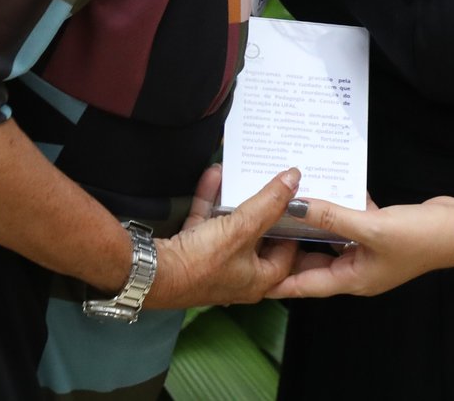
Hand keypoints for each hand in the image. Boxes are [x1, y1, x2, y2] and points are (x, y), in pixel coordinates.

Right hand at [145, 166, 301, 309]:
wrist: (152, 272)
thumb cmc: (203, 262)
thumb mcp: (242, 228)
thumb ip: (269, 203)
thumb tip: (294, 178)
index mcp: (260, 279)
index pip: (288, 253)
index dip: (296, 228)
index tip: (301, 204)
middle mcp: (239, 274)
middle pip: (260, 238)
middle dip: (265, 210)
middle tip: (278, 187)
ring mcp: (215, 262)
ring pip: (232, 226)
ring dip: (236, 200)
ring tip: (246, 175)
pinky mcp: (194, 249)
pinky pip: (209, 220)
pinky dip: (212, 199)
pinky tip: (214, 175)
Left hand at [268, 194, 453, 299]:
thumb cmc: (417, 237)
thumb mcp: (371, 227)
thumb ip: (332, 216)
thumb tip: (295, 205)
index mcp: (352, 279)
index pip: (305, 285)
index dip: (277, 281)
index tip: (248, 274)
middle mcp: (357, 269)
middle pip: (314, 261)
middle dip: (290, 246)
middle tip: (261, 228)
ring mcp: (369, 251)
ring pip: (331, 238)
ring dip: (314, 221)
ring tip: (286, 203)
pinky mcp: (379, 232)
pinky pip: (350, 222)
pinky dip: (340, 207)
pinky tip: (329, 185)